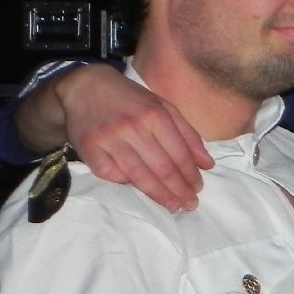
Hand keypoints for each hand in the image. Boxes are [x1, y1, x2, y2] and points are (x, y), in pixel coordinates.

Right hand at [57, 66, 212, 211]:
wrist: (86, 86)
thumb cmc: (131, 99)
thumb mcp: (164, 107)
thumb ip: (188, 134)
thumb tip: (207, 164)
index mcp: (155, 115)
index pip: (178, 153)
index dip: (190, 174)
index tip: (199, 188)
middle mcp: (133, 128)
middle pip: (161, 167)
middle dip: (178, 189)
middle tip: (190, 204)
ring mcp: (109, 139)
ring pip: (138, 175)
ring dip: (158, 194)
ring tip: (173, 206)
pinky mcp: (89, 149)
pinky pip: (110, 174)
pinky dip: (125, 183)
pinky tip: (139, 190)